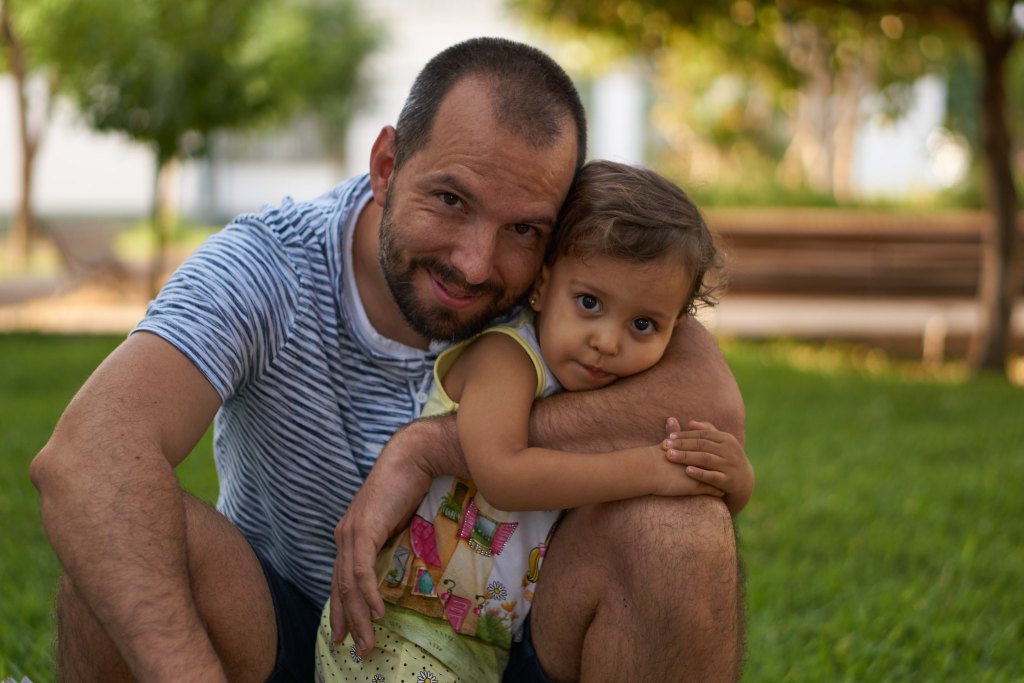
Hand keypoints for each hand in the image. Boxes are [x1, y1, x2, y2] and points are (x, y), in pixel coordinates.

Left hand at [330, 418, 457, 654]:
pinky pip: (361, 572)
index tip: (346, 631)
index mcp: (350, 534)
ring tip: (367, 641)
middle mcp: (344, 535)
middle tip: (354, 648)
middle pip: (340, 587)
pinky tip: (376, 613)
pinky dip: (367, 595)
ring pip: (349, 585)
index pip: (340, 578)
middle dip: (346, 620)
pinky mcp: (362, 531)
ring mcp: (350, 533)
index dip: (342, 606)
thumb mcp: (396, 522)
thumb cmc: (409, 485)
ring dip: (358, 616)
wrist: (413, 458)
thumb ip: (388, 541)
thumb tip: (394, 563)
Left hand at [662, 418, 753, 515]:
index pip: (703, 434)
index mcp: (726, 439)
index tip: (669, 436)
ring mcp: (730, 465)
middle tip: (665, 445)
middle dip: (682, 445)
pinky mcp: (729, 480)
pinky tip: (687, 471)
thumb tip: (690, 422)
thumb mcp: (721, 444)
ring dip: (686, 457)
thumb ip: (707, 432)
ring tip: (670, 456)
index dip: (685, 435)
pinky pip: (712, 476)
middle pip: (702, 445)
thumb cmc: (727, 459)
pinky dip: (700, 473)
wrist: (745, 482)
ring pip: (705, 459)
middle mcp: (729, 450)